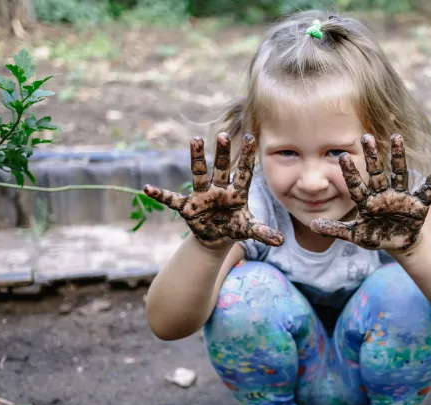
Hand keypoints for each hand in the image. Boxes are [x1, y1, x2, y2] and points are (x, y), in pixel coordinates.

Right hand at [143, 133, 284, 249]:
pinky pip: (172, 200)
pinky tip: (148, 188)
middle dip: (222, 153)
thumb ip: (263, 233)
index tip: (251, 137)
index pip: (244, 172)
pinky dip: (160, 195)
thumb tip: (281, 242)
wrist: (217, 237)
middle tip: (223, 135)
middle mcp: (219, 189)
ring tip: (195, 140)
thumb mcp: (248, 230)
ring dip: (197, 158)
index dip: (247, 156)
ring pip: (199, 174)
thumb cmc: (234, 227)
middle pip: (222, 168)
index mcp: (237, 193)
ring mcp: (202, 196)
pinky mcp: (188, 207)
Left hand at [310, 133, 430, 250]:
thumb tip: (312, 225)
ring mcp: (401, 196)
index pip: (356, 184)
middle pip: (377, 172)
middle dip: (372, 156)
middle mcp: (384, 193)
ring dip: (398, 156)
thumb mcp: (355, 236)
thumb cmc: (377, 237)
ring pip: (399, 172)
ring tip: (396, 136)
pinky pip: (429, 188)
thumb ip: (335, 230)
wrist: (400, 243)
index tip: (342, 156)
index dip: (350, 172)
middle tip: (365, 136)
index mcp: (368, 201)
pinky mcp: (418, 203)